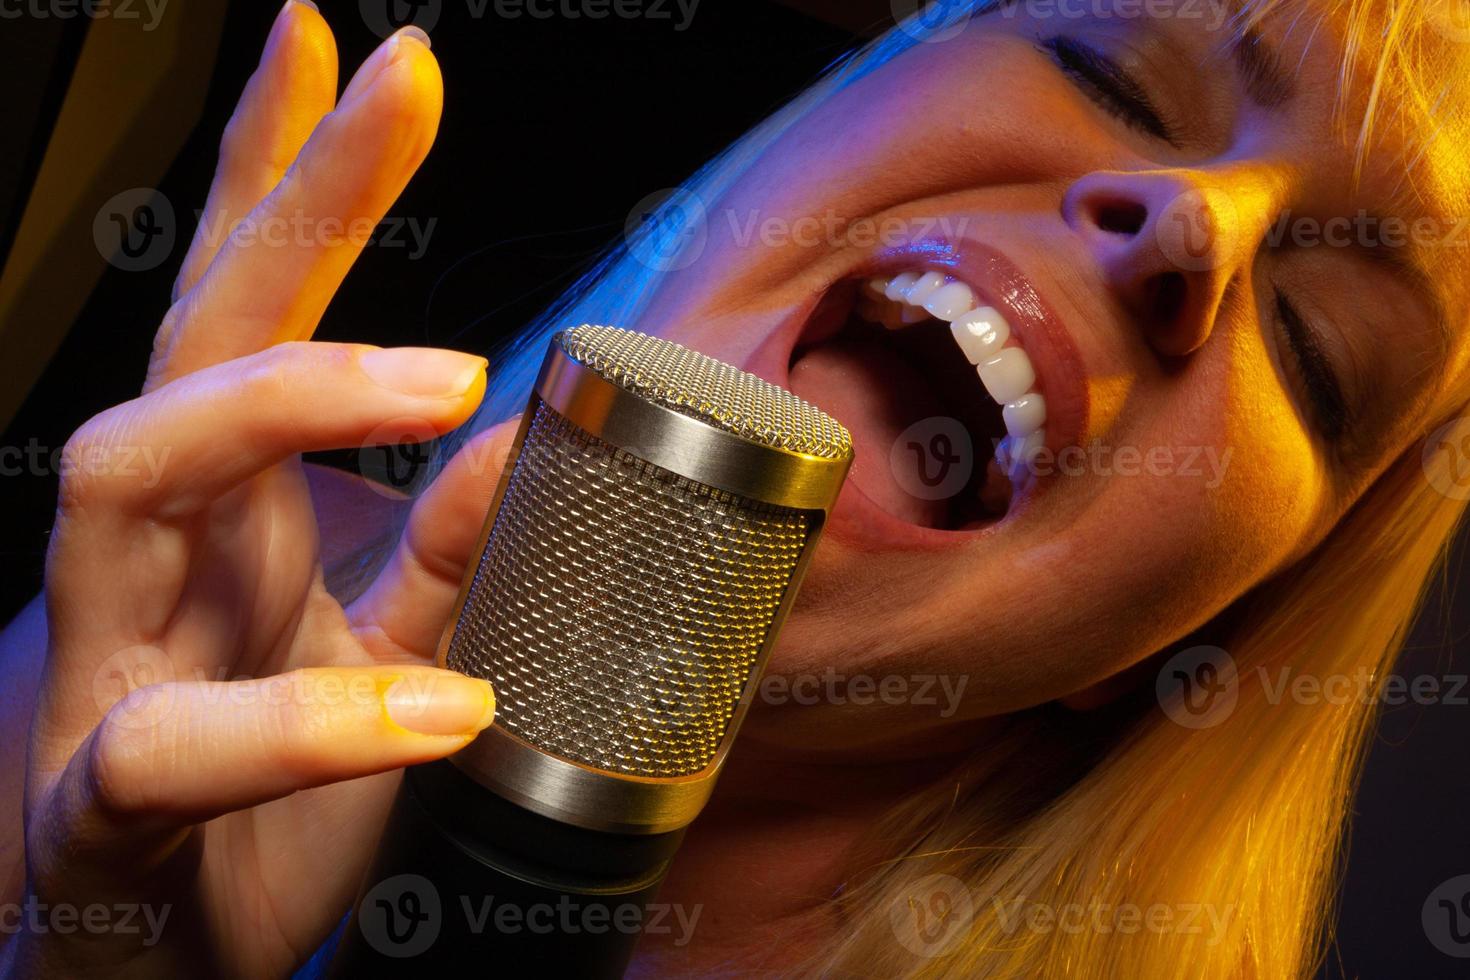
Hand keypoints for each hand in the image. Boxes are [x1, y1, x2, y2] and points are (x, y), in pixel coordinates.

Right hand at [6, 5, 511, 974]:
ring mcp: (111, 665)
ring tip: (440, 382)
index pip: (249, 313)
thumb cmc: (278, 811)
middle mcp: (156, 557)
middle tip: (397, 76)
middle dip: (286, 193)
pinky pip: (170, 747)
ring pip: (125, 476)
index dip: (283, 176)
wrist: (176, 974)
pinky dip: (306, 721)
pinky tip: (441, 709)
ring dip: (278, 404)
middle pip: (192, 332)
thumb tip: (513, 445)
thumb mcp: (392, 659)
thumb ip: (445, 561)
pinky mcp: (104, 808)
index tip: (344, 43)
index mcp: (233, 518)